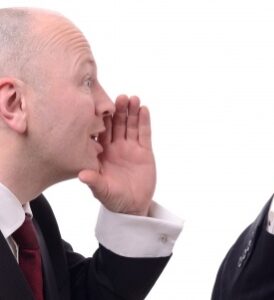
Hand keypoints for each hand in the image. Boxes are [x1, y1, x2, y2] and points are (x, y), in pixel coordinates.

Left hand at [79, 95, 155, 215]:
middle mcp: (115, 147)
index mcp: (101, 153)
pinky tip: (144, 110)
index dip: (101, 118)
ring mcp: (130, 147)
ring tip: (134, 99)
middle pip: (116, 124)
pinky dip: (144, 122)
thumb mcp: (102, 190)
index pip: (100, 132)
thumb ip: (94, 181)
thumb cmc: (113, 198)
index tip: (101, 106)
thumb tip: (82, 175)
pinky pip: (144, 134)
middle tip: (120, 97)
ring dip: (132, 112)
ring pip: (130, 125)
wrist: (133, 206)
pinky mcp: (144, 151)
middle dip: (118, 110)